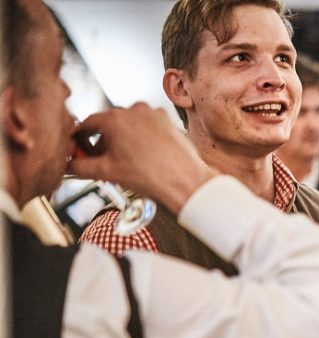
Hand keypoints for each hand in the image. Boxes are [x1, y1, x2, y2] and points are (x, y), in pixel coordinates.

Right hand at [68, 103, 215, 213]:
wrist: (185, 181)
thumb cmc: (151, 177)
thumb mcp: (108, 172)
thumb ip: (81, 166)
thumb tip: (70, 164)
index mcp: (115, 119)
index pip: (88, 123)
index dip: (81, 137)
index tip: (80, 146)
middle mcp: (134, 111)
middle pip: (109, 124)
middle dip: (104, 141)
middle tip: (104, 160)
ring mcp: (153, 114)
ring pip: (129, 124)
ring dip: (123, 138)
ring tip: (128, 160)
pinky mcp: (167, 120)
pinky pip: (147, 126)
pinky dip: (142, 137)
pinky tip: (146, 155)